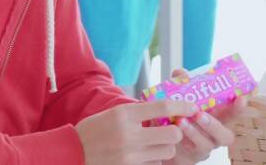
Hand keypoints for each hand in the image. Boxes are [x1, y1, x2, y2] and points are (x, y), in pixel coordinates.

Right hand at [75, 99, 196, 164]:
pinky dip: (154, 160)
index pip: (163, 107)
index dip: (182, 106)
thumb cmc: (94, 129)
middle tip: (171, 129)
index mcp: (125, 114)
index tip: (192, 107)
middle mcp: (130, 134)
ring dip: (166, 147)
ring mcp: (131, 155)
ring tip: (156, 143)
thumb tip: (164, 109)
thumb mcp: (114, 113)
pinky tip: (145, 155)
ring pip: (167, 151)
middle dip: (176, 131)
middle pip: (172, 133)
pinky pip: (155, 164)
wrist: (73, 152)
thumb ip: (137, 112)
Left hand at [161, 69, 256, 164]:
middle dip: (215, 125)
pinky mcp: (191, 157)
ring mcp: (204, 148)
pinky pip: (190, 153)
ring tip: (181, 122)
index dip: (238, 108)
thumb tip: (181, 73)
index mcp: (216, 118)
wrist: (163, 138)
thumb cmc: (178, 115)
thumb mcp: (180, 97)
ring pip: (207, 145)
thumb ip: (182, 85)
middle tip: (200, 114)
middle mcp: (214, 135)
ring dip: (194, 133)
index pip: (232, 114)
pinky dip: (182, 141)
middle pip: (226, 136)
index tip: (241, 99)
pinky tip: (174, 133)